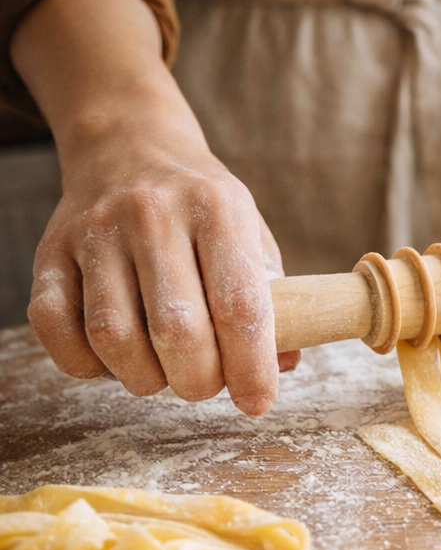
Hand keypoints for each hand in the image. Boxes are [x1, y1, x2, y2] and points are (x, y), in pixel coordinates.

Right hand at [28, 120, 298, 414]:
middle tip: (206, 384)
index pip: (239, 307)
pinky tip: (115, 360)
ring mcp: (95, 231)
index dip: (251, 368)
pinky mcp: (49, 251)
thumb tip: (282, 367)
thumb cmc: (204, 209)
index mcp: (217, 209)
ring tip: (164, 373)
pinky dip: (86, 365)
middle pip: (177, 331)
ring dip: (145, 378)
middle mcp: (152, 214)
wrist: (130, 147)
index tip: (257, 402)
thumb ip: (274, 302)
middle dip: (198, 381)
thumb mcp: (252, 236)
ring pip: (114, 337)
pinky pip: (55, 328)